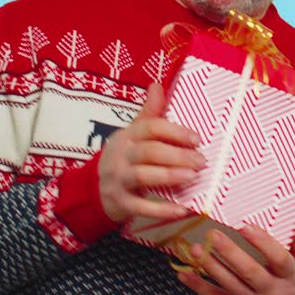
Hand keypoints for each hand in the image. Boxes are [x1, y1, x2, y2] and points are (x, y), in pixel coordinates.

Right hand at [98, 81, 204, 222]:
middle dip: (177, 155)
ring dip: (169, 176)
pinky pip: (141, 207)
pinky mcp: (120, 203)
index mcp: (127, 136)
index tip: (197, 139)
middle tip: (201, 161)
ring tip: (192, 177)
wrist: (94, 190)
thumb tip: (157, 85)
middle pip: (149, 151)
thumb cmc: (123, 158)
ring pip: (143, 176)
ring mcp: (118, 180)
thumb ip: (148, 114)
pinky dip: (161, 209)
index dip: (175, 132)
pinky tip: (181, 210)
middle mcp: (121, 156)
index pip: (150, 128)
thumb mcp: (132, 134)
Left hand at [176, 223, 294, 294]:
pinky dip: (199, 286)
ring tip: (197, 249)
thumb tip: (292, 219)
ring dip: (211, 266)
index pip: (279, 258)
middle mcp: (273, 292)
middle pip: (250, 272)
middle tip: (213, 235)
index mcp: (291, 277)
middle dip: (230, 252)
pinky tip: (185, 274)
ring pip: (230, 285)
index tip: (245, 226)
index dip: (263, 242)